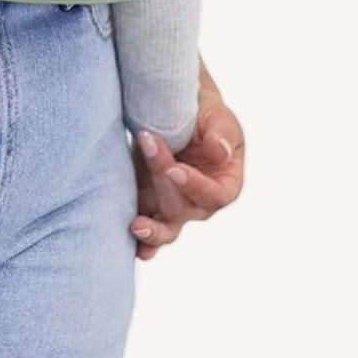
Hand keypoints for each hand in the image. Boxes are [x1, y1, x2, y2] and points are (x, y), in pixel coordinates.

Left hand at [128, 65, 244, 258]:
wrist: (177, 110)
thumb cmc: (206, 115)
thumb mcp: (220, 118)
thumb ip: (221, 134)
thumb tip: (220, 152)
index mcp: (226, 184)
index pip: (216, 196)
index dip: (196, 187)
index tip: (175, 170)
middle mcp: (200, 202)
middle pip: (184, 207)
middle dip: (163, 179)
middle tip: (148, 143)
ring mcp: (173, 206)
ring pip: (166, 228)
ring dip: (151, 231)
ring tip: (136, 226)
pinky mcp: (150, 202)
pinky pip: (147, 228)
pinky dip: (140, 241)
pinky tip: (132, 247)